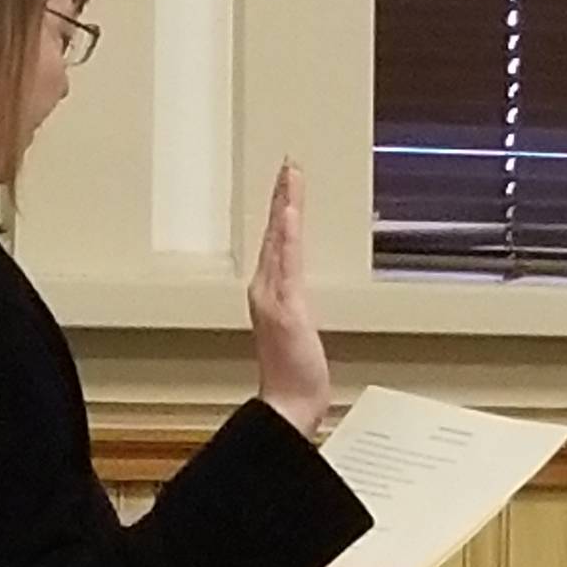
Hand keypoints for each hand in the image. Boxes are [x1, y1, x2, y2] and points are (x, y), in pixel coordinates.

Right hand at [249, 159, 331, 438]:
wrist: (289, 402)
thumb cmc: (294, 374)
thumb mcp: (297, 332)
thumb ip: (296, 310)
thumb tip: (301, 295)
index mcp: (269, 292)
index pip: (277, 242)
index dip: (281, 211)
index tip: (288, 182)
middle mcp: (265, 289)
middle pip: (274, 233)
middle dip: (282, 197)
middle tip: (289, 163)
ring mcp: (273, 296)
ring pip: (279, 241)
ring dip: (284, 206)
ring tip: (290, 175)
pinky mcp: (285, 306)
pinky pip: (287, 263)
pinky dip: (285, 235)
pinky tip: (289, 213)